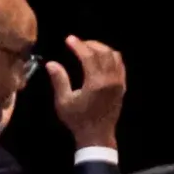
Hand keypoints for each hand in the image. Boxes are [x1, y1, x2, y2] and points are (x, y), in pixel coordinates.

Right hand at [48, 36, 125, 150]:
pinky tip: (100, 58)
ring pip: (115, 56)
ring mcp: (119, 82)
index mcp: (96, 83)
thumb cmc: (78, 120)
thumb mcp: (64, 102)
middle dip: (90, 44)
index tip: (69, 39)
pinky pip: (120, 65)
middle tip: (77, 42)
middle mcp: (111, 79)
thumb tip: (51, 63)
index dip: (79, 45)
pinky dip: (111, 56)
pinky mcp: (122, 86)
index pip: (89, 56)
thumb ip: (59, 80)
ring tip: (87, 48)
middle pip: (104, 52)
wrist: (97, 135)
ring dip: (102, 49)